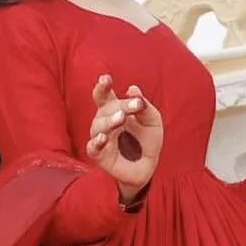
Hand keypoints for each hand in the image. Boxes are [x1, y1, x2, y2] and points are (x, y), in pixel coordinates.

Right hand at [85, 75, 162, 202]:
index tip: (106, 78)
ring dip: (110, 121)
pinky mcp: (100, 156)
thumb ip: (145, 107)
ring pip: (99, 126)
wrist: (147, 167)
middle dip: (115, 103)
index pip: (104, 94)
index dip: (103, 86)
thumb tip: (132, 89)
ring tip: (121, 118)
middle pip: (105, 108)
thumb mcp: (152, 121)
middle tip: (132, 104)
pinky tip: (103, 138)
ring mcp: (100, 138)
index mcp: (114, 108)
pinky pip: (93, 148)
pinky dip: (97, 142)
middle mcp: (103, 121)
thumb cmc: (147, 140)